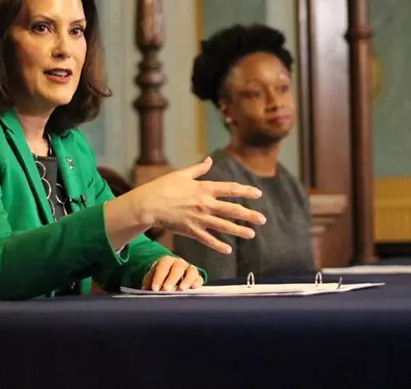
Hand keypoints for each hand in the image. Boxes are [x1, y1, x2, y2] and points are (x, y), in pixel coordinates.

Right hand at [125, 157, 265, 253]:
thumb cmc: (163, 187)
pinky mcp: (191, 231)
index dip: (246, 191)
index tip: (258, 194)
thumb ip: (198, 169)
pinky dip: (218, 245)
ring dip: (239, 231)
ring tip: (252, 234)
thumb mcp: (181, 174)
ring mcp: (199, 219)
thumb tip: (210, 160)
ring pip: (224, 226)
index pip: (230, 189)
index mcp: (204, 188)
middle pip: (232, 210)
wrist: (148, 205)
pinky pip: (208, 239)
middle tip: (262, 219)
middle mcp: (205, 204)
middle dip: (249, 215)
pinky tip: (228, 249)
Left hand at [142, 256, 202, 290]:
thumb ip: (148, 284)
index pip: (163, 266)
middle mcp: (178, 262)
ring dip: (186, 280)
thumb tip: (145, 292)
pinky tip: (193, 288)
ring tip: (181, 289)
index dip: (159, 277)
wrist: (169, 277)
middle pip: (177, 267)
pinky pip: (199, 278)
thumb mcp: (151, 279)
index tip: (154, 288)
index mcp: (166, 261)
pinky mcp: (197, 277)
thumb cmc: (159, 279)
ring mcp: (189, 269)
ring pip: (191, 271)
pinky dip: (197, 282)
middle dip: (171, 279)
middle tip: (166, 290)